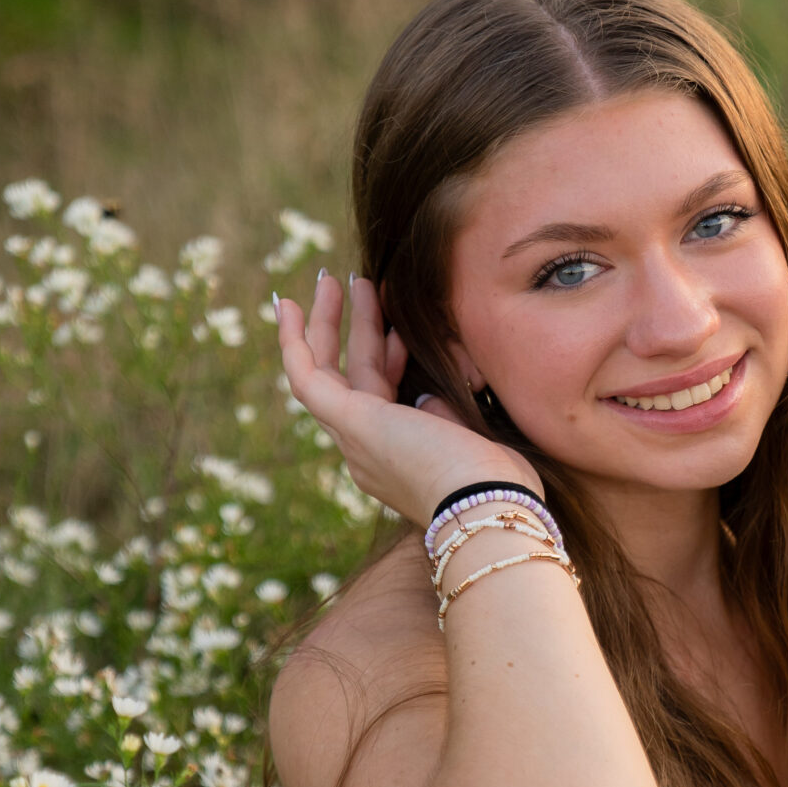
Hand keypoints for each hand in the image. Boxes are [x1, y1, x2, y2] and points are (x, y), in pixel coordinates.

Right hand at [275, 274, 541, 527]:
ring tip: (332, 278)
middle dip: (354, 330)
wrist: (488, 509)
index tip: (399, 330)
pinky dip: (294, 340)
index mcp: (400, 460)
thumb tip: (428, 394)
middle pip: (352, 380)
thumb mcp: (475, 440)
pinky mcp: (350, 423)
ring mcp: (355, 441)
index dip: (388, 359)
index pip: (384, 399)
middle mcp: (368, 454)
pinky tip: (287, 304)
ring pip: (328, 373)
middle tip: (356, 285)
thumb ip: (448, 414)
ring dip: (327, 323)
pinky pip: (306, 378)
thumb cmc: (500, 484)